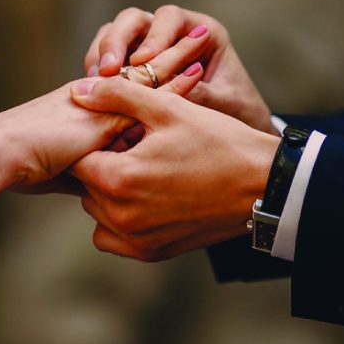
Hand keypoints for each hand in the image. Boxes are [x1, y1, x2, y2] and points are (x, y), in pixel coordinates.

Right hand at [0, 24, 212, 187]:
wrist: (3, 155)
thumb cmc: (22, 165)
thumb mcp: (65, 170)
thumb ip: (88, 171)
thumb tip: (101, 189)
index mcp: (87, 108)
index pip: (127, 87)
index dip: (152, 76)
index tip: (176, 65)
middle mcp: (98, 97)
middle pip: (141, 71)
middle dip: (169, 53)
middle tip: (198, 34)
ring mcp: (104, 100)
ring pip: (148, 72)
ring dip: (177, 56)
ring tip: (204, 35)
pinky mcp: (109, 108)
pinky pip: (148, 91)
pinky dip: (175, 83)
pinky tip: (198, 70)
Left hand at [69, 77, 279, 260]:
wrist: (265, 186)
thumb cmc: (219, 142)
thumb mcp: (168, 108)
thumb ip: (117, 96)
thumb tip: (78, 92)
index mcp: (119, 178)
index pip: (78, 158)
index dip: (97, 140)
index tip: (121, 132)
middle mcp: (122, 216)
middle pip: (86, 185)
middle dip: (103, 164)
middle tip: (136, 148)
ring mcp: (137, 239)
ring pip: (97, 211)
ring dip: (109, 191)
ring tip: (144, 170)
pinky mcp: (152, 252)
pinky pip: (113, 238)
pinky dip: (119, 220)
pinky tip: (145, 197)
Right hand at [84, 5, 276, 134]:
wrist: (236, 137)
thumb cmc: (238, 113)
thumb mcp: (225, 103)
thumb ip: (199, 93)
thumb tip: (166, 90)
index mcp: (202, 30)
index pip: (170, 18)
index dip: (154, 37)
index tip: (142, 62)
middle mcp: (171, 33)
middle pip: (134, 20)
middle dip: (116, 41)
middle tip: (107, 70)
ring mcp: (148, 47)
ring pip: (114, 34)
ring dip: (101, 54)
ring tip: (94, 80)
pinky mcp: (130, 67)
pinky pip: (107, 58)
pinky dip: (97, 71)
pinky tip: (94, 91)